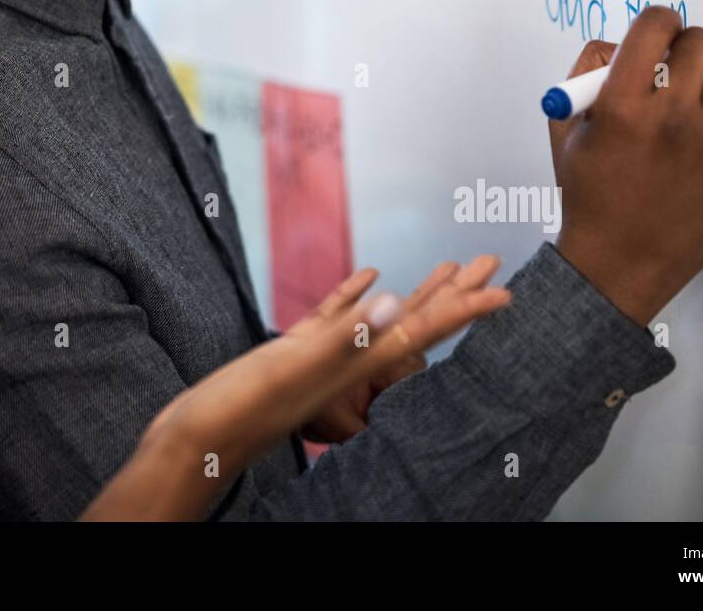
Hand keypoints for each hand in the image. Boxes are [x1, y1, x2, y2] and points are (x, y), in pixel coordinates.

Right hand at [80, 255, 509, 520]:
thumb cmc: (241, 407)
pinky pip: (340, 315)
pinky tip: (370, 275)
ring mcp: (324, 356)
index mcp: (356, 363)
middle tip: (490, 263)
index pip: (423, 331)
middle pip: (416, 322)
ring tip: (449, 265)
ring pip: (383, 315)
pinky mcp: (297, 350)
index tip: (506, 292)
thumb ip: (346, 336)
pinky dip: (358, 293)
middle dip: (454, 293)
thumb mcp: (295, 366)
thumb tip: (399, 303)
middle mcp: (349, 361)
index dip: (466, 310)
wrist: (197, 440)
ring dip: (418, 291)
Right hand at [550, 6, 702, 326]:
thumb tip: (623, 44)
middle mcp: (672, 117)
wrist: (622, 261)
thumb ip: (585, 74)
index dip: (657, 22)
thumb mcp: (566, 130)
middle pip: (699, 40)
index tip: (657, 35)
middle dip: (686, 48)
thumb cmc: (591, 195)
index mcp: (621, 105)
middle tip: (677, 71)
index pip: (654, 26)